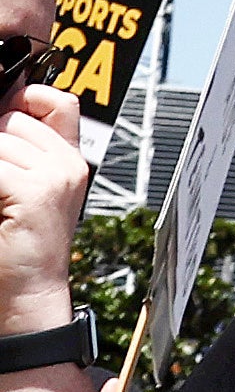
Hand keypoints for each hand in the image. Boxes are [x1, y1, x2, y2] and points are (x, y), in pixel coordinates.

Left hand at [0, 84, 81, 336]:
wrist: (29, 293)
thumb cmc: (20, 249)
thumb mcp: (30, 194)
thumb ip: (24, 156)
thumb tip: (5, 112)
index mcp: (71, 160)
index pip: (57, 101)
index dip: (28, 98)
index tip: (7, 110)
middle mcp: (69, 163)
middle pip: (15, 119)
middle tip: (0, 186)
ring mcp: (55, 177)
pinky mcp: (34, 194)